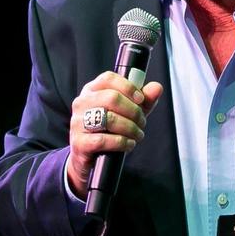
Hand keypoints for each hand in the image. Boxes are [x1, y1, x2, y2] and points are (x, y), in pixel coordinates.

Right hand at [66, 72, 162, 197]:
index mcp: (92, 90)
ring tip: (138, 134)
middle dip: (134, 111)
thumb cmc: (109, 129)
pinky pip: (104, 140)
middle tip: (142, 122)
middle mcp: (82, 103)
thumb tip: (156, 88)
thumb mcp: (128, 112)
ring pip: (110, 119)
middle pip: (112, 98)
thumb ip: (143, 100)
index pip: (108, 78)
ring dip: (130, 128)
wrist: (89, 156)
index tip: (141, 99)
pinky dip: (122, 142)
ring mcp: (77, 122)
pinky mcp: (79, 142)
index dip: (128, 87)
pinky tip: (129, 144)